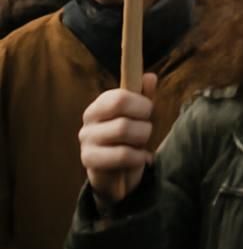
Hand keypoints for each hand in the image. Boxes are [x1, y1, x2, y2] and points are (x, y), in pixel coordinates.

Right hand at [79, 73, 156, 208]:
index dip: (141, 104)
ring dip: (141, 140)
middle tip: (144, 131)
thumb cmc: (129, 137)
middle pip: (124, 118)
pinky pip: (122, 155)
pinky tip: (139, 158)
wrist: (116, 171)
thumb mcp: (139, 115)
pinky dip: (138, 157)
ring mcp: (86, 141)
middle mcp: (89, 120)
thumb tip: (150, 77)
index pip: (120, 98)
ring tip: (140, 145)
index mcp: (100, 104)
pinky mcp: (89, 160)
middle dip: (144, 125)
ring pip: (123, 133)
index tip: (148, 111)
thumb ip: (145, 96)